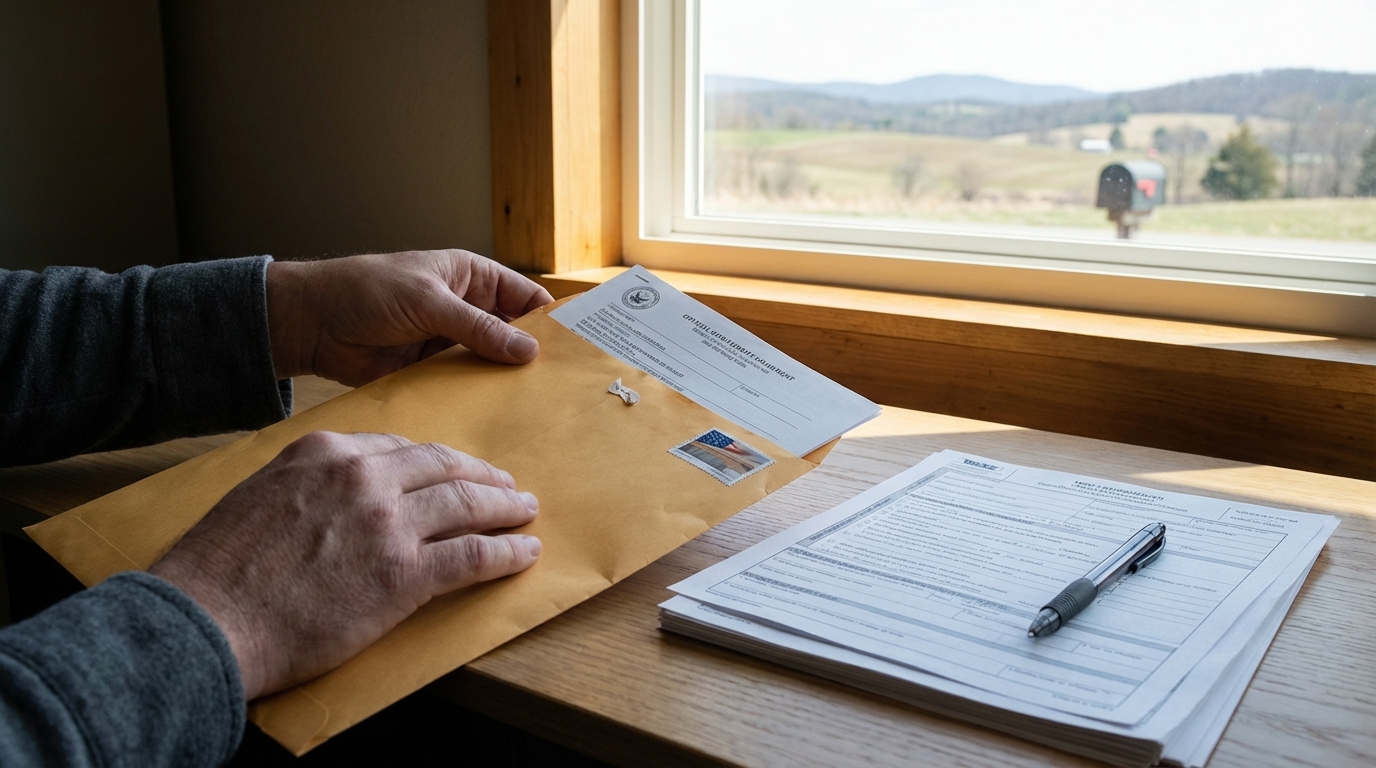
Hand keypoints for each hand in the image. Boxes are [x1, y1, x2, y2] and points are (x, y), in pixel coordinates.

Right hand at [149, 431, 540, 699]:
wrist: (208, 618)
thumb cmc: (221, 569)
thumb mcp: (261, 495)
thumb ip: (308, 484)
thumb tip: (336, 496)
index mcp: (326, 453)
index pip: (400, 448)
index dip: (436, 461)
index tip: (452, 468)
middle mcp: (363, 477)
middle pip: (442, 467)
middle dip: (480, 475)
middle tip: (505, 484)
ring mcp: (388, 522)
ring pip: (466, 504)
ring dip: (504, 507)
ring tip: (524, 511)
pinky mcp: (405, 573)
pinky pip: (473, 554)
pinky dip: (506, 553)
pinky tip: (524, 553)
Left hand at [266, 250, 554, 385]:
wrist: (312, 323)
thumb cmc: (365, 291)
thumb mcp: (428, 302)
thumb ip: (477, 328)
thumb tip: (527, 351)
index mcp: (472, 278)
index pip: (525, 299)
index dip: (550, 321)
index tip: (577, 347)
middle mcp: (467, 310)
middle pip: (513, 336)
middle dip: (534, 357)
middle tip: (563, 387)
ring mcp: (450, 343)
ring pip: (491, 364)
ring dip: (507, 382)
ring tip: (539, 408)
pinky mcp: (432, 372)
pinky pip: (464, 386)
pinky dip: (478, 399)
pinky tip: (498, 417)